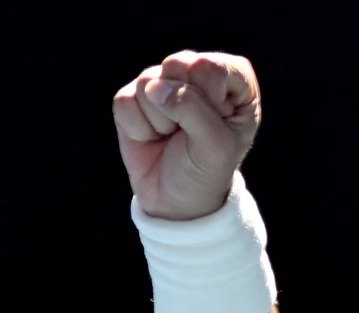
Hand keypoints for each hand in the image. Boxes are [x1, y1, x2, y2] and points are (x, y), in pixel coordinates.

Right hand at [112, 51, 261, 219]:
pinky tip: (152, 138)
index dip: (208, 99)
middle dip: (180, 106)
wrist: (176, 201)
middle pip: (177, 65)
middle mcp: (198, 74)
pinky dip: (138, 129)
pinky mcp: (133, 97)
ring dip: (160, 121)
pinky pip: (125, 101)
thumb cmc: (207, 171)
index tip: (215, 126)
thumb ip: (194, 110)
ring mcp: (163, 82)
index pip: (212, 67)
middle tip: (190, 133)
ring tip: (172, 137)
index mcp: (233, 80)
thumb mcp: (217, 147)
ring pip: (147, 83)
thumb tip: (155, 87)